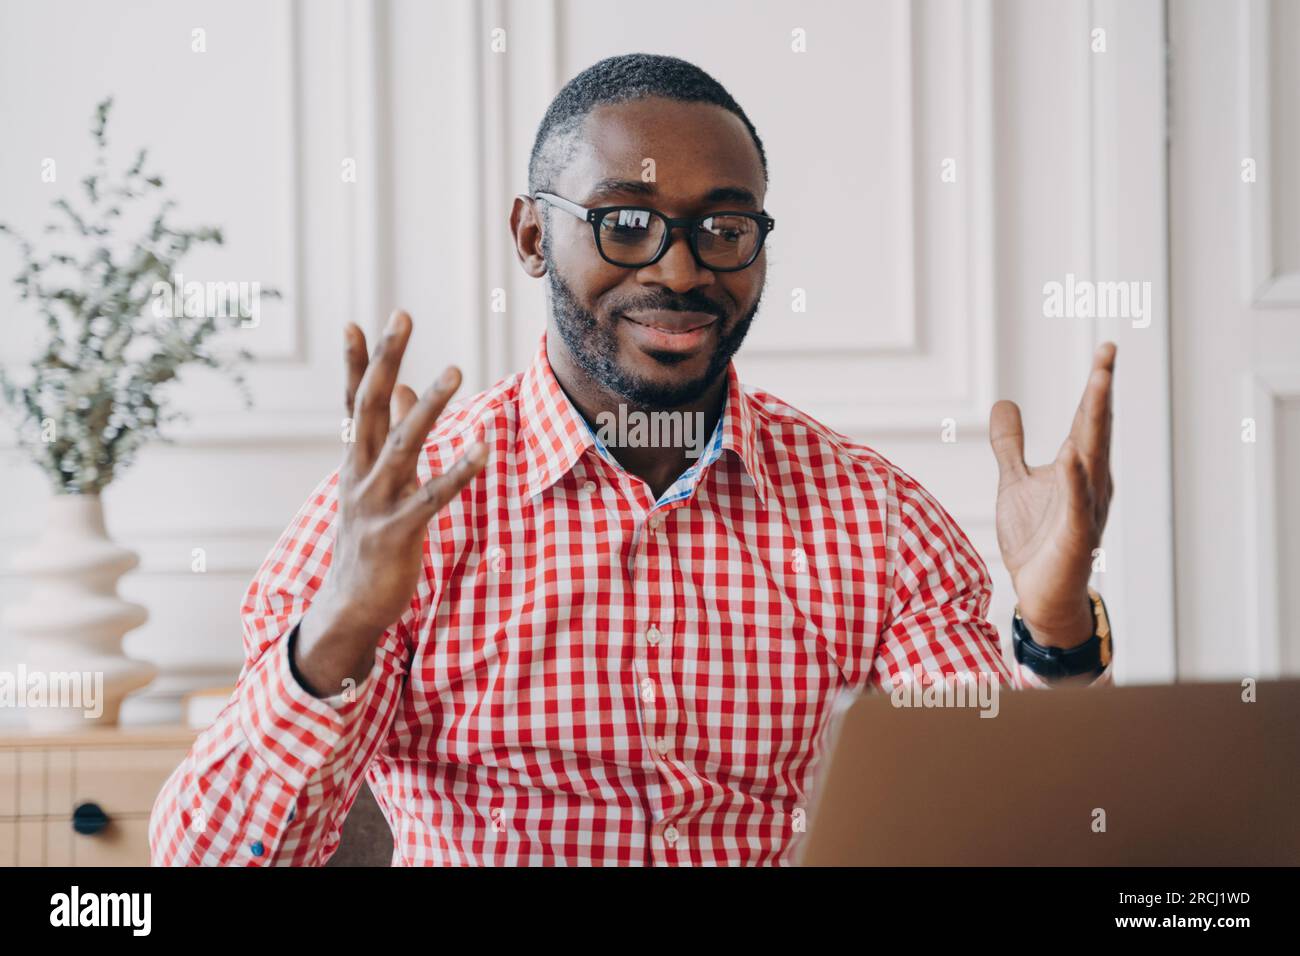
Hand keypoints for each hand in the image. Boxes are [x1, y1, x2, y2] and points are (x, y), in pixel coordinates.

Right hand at [294, 310, 487, 693]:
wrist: (348, 607)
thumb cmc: (368, 541)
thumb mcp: (374, 486)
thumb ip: (388, 438)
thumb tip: (402, 392)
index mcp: (353, 461)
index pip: (353, 403)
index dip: (354, 363)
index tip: (355, 322)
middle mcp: (358, 474)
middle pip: (370, 406)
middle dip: (385, 360)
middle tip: (402, 316)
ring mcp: (375, 502)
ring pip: (402, 444)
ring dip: (427, 405)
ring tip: (453, 369)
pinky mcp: (398, 531)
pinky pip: (433, 496)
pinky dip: (459, 470)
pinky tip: (484, 449)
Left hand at [987, 343, 1115, 647]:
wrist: (1040, 592)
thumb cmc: (1036, 538)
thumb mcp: (1015, 481)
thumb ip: (1010, 444)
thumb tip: (1004, 403)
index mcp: (1078, 467)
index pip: (1087, 418)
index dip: (1096, 385)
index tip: (1107, 348)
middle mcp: (1089, 482)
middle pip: (1096, 430)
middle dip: (1100, 393)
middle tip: (1108, 354)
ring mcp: (1085, 509)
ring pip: (1092, 459)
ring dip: (1094, 424)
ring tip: (1098, 387)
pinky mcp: (1075, 537)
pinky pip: (1076, 505)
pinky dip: (1074, 481)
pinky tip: (1072, 457)